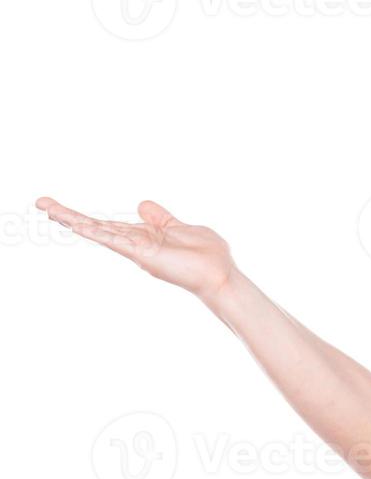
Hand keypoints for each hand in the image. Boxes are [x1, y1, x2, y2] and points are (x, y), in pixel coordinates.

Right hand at [35, 197, 236, 300]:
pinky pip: (116, 241)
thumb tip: (142, 204)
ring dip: (73, 219)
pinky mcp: (143, 254)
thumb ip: (160, 218)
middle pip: (97, 227)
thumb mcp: (181, 227)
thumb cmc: (207, 256)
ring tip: (47, 207)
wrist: (221, 275)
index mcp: (143, 236)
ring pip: (99, 231)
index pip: (108, 225)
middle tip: (41, 203)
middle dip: (69, 215)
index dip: (86, 217)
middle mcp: (135, 244)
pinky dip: (96, 232)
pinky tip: (76, 224)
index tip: (61, 209)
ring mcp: (137, 249)